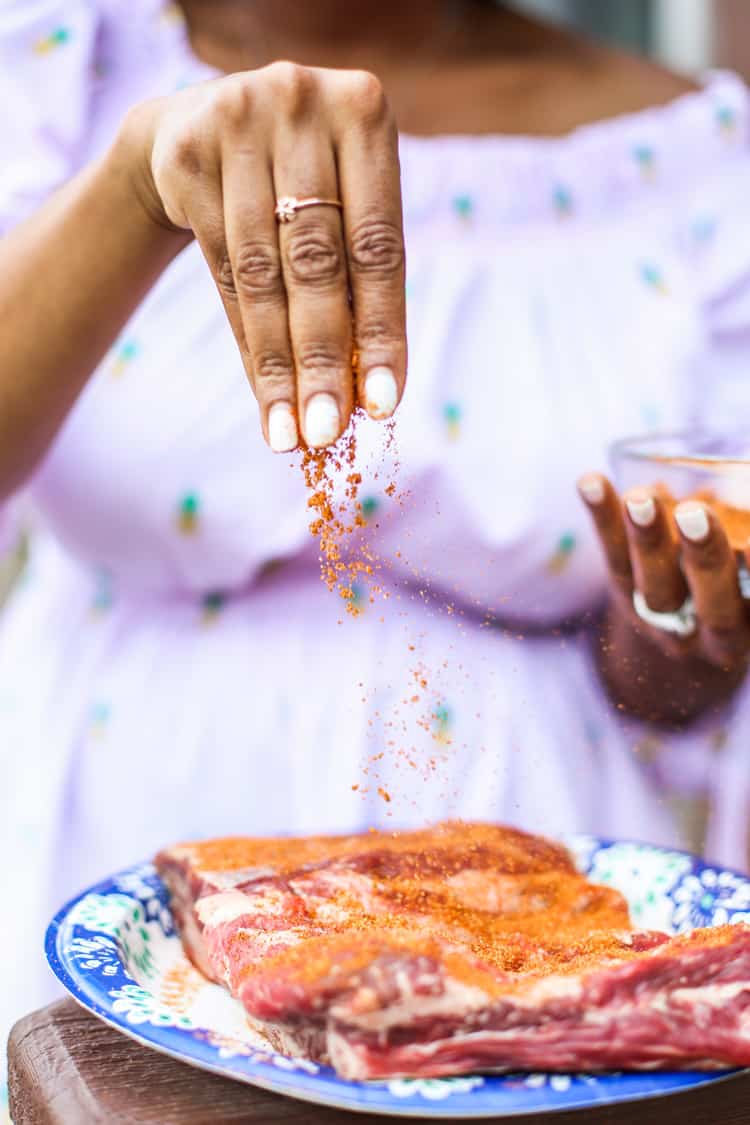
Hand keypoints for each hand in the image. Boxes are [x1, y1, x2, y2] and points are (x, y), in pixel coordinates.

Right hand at [124, 63, 405, 449]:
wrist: (195, 127)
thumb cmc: (296, 181)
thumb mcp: (340, 203)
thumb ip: (359, 277)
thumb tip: (372, 396)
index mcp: (363, 114)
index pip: (378, 247)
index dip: (383, 330)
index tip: (384, 404)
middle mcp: (301, 103)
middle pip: (317, 262)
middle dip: (325, 360)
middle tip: (328, 434)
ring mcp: (237, 122)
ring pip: (263, 274)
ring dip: (280, 367)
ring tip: (291, 434)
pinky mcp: (185, 153)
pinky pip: (222, 269)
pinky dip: (247, 342)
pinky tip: (262, 395)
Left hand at [578, 474, 749, 724]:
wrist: (690, 633)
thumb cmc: (740, 588)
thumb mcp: (742, 583)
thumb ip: (744, 547)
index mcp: (746, 631)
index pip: (749, 606)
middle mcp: (708, 635)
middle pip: (709, 606)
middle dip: (703, 558)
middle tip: (694, 514)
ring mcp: (660, 619)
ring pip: (651, 584)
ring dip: (645, 536)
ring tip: (639, 497)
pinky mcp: (625, 594)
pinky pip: (615, 558)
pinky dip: (604, 517)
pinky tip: (591, 482)